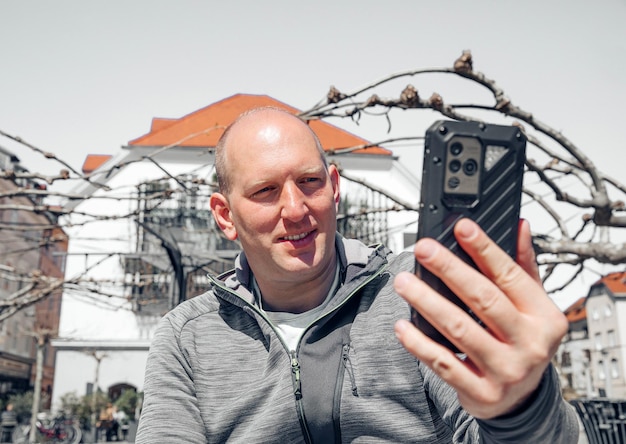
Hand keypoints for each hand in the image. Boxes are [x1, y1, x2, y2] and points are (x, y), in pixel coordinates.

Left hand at [393, 218, 567, 418]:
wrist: (523, 401)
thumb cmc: (523, 343)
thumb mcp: (534, 307)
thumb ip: (524, 267)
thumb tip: (519, 226)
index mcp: (543, 317)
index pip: (510, 275)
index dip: (485, 249)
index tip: (462, 228)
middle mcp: (528, 344)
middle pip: (483, 299)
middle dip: (449, 269)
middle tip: (424, 249)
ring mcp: (505, 370)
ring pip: (459, 329)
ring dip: (427, 302)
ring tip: (404, 282)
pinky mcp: (481, 392)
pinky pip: (443, 364)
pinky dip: (420, 344)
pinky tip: (403, 325)